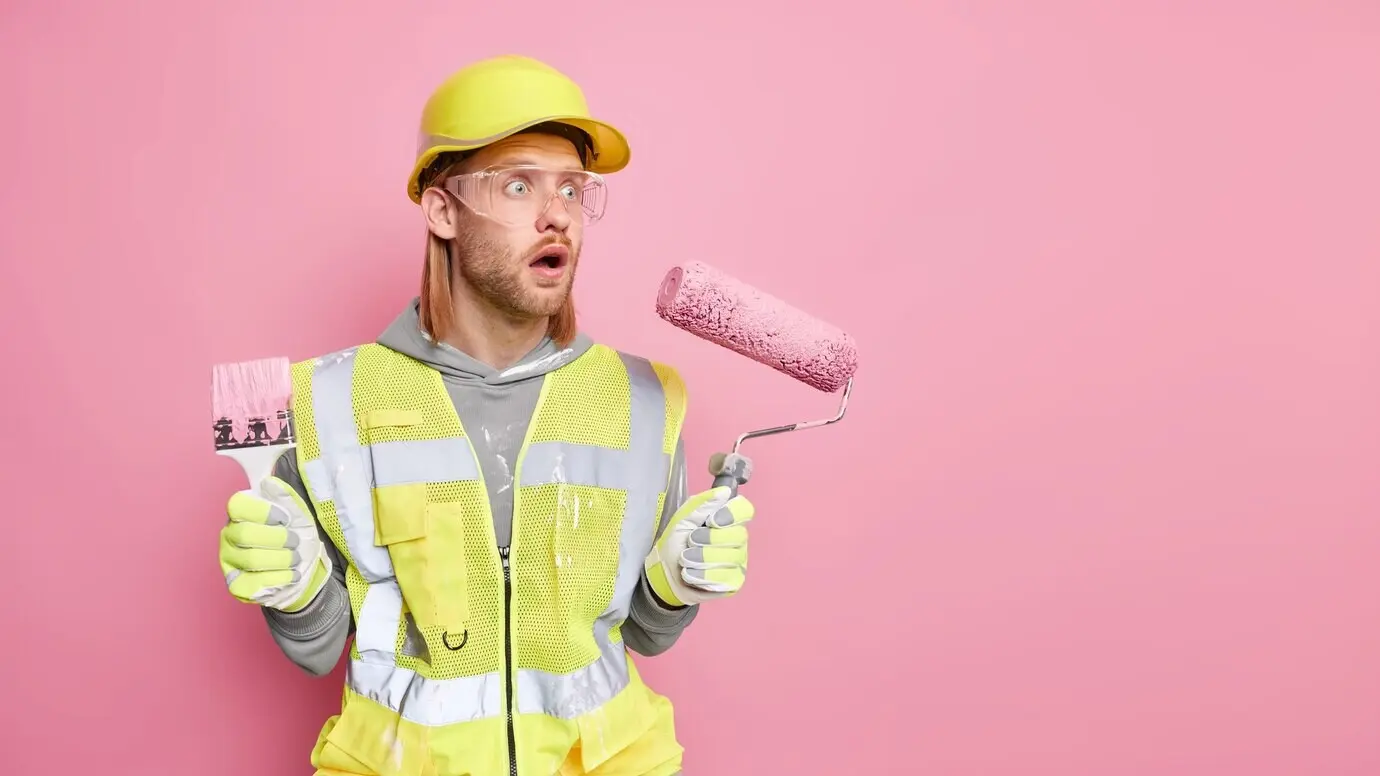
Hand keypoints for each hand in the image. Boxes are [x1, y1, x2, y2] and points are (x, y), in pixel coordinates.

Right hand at [218, 476, 331, 611]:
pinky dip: (280, 578)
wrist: (305, 568)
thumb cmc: (296, 537)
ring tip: (295, 559)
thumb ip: (285, 496)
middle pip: (245, 534)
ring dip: (282, 559)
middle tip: (295, 542)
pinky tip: (291, 574)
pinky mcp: (236, 586)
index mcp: (240, 514)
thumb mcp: (297, 513)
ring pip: (251, 559)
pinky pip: (255, 583)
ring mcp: (229, 562)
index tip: (285, 519)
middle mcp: (228, 536)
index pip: (236, 505)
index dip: (264, 511)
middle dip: (278, 539)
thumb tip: (269, 482)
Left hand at [644, 484, 753, 607]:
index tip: (711, 521)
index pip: (745, 510)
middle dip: (708, 539)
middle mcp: (738, 540)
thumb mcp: (683, 519)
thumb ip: (702, 504)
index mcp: (727, 520)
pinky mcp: (734, 582)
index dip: (730, 514)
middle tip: (690, 542)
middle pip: (738, 535)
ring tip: (685, 560)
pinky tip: (690, 574)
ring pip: (730, 557)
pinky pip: (725, 577)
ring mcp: (739, 562)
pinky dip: (703, 576)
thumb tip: (725, 491)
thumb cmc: (675, 543)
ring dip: (701, 559)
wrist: (664, 574)